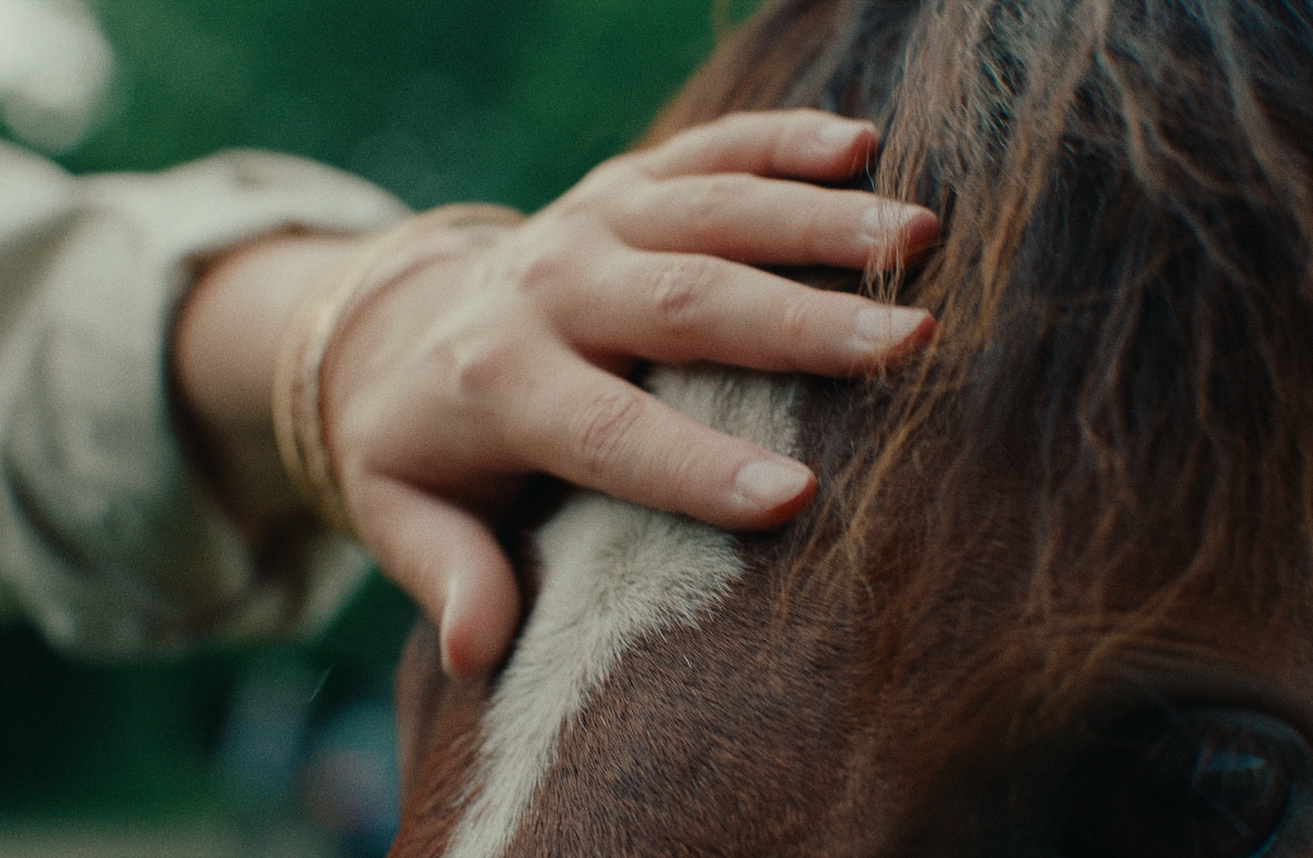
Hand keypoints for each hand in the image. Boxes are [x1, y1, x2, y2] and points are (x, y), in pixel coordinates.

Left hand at [321, 110, 936, 674]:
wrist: (392, 324)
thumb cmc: (422, 446)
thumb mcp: (400, 514)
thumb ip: (443, 573)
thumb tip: (472, 652)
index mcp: (498, 381)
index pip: (606, 428)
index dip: (695, 465)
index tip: (797, 496)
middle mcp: (550, 285)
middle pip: (684, 302)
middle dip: (800, 323)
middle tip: (908, 341)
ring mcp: (591, 221)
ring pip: (711, 210)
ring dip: (818, 221)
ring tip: (920, 237)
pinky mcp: (626, 183)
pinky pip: (707, 149)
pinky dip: (784, 139)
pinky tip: (865, 141)